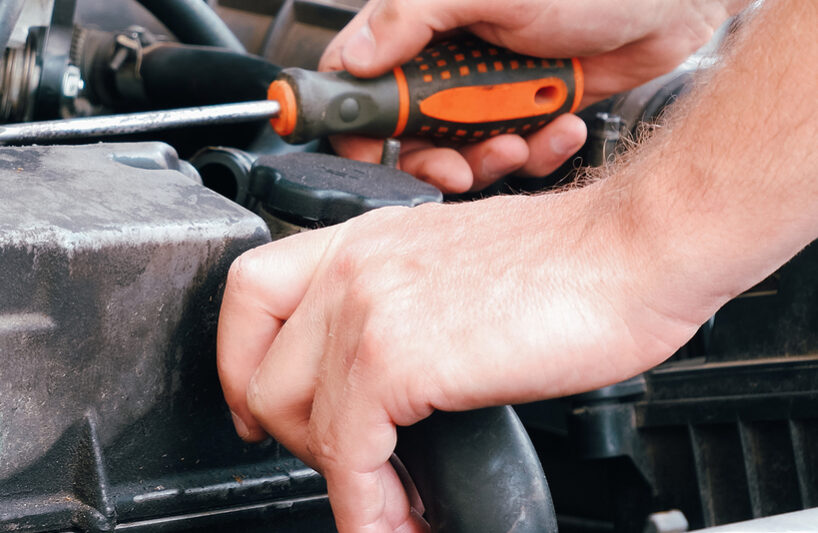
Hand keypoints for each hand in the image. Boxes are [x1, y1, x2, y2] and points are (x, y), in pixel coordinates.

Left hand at [218, 188, 708, 531]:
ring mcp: (366, 308)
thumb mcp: (452, 269)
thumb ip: (399, 312)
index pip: (249, 293)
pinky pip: (349, 454)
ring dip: (337, 478)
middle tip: (346, 465)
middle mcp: (350, 266)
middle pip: (260, 369)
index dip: (241, 362)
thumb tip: (381, 386)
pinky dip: (367, 505)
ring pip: (293, 417)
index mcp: (360, 240)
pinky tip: (396, 520)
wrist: (635, 249)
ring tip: (387, 504)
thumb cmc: (569, 261)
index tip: (257, 408)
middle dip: (295, 435)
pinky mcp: (395, 357)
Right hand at [320, 0, 746, 191]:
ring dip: (489, 159)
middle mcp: (452, 57)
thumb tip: (357, 54)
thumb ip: (414, 16)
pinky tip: (560, 127)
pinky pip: (516, 153)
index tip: (370, 152)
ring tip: (519, 141)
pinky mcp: (531, 110)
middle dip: (432, 159)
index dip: (358, 122)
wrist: (674, 0)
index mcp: (425, 22)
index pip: (362, 76)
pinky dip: (537, 153)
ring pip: (461, 151)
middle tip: (456, 167)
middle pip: (409, 132)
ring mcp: (491, 88)